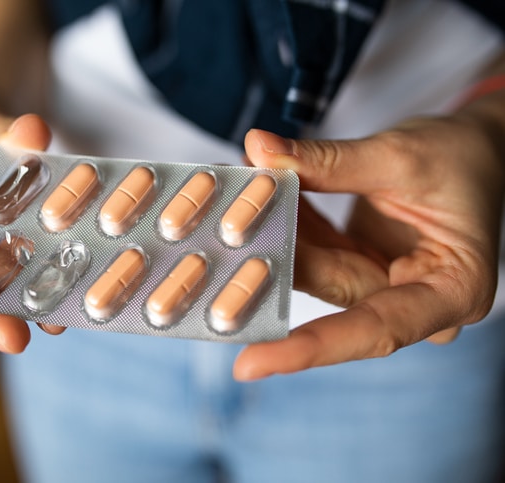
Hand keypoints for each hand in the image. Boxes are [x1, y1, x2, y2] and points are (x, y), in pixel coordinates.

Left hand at [233, 115, 504, 379]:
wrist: (479, 148)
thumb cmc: (460, 156)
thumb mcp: (401, 156)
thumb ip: (330, 161)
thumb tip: (260, 150)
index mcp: (450, 292)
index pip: (375, 330)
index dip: (311, 347)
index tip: (249, 364)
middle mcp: (414, 300)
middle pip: (332, 296)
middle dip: (269, 270)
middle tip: (205, 262)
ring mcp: (383, 284)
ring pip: (312, 271)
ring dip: (268, 238)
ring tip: (222, 209)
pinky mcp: (358, 264)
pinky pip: (311, 250)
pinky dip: (281, 224)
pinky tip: (246, 202)